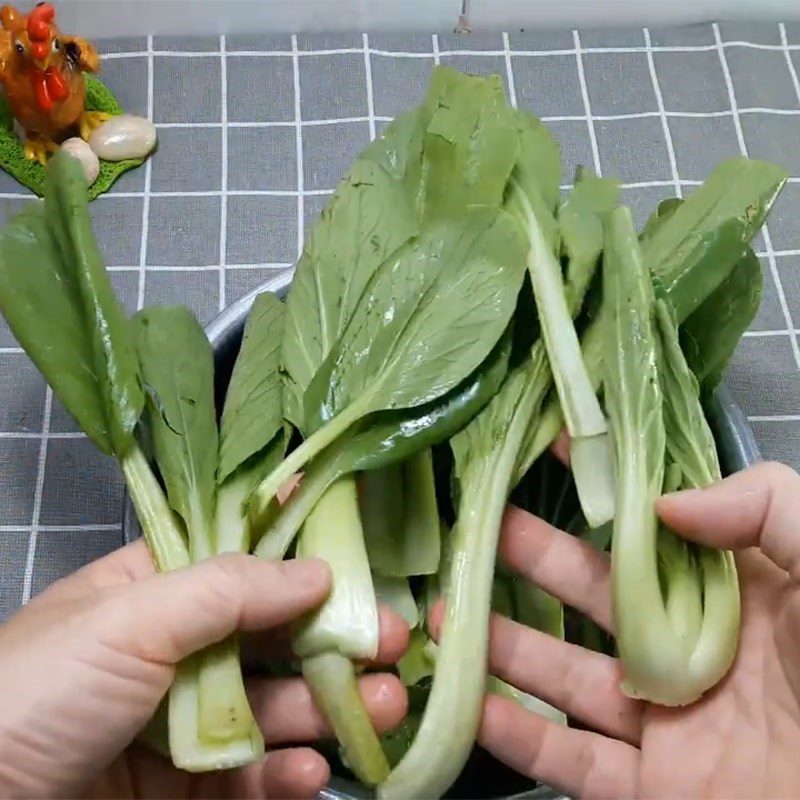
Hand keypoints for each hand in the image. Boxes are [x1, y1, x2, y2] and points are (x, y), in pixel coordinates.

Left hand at [0, 542, 407, 798]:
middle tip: (393, 644)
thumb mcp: (131, 619)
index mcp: (153, 590)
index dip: (303, 561)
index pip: (243, 563)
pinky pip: (248, 778)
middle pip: (272, 637)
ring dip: (328, 707)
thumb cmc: (40, 689)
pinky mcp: (184, 791)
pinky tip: (310, 773)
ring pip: (272, 707)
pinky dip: (284, 774)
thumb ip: (229, 589)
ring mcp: (182, 723)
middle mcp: (174, 650)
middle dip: (334, 640)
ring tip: (383, 707)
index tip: (362, 565)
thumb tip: (317, 568)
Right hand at [443, 461, 799, 797]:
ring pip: (569, 676)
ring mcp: (669, 723)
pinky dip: (520, 738)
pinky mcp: (655, 791)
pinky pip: (574, 763)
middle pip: (595, 597)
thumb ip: (770, 510)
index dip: (607, 487)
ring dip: (505, 646)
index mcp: (737, 596)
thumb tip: (666, 501)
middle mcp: (692, 651)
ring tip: (449, 609)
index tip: (554, 447)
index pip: (656, 528)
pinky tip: (472, 706)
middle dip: (532, 558)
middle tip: (477, 523)